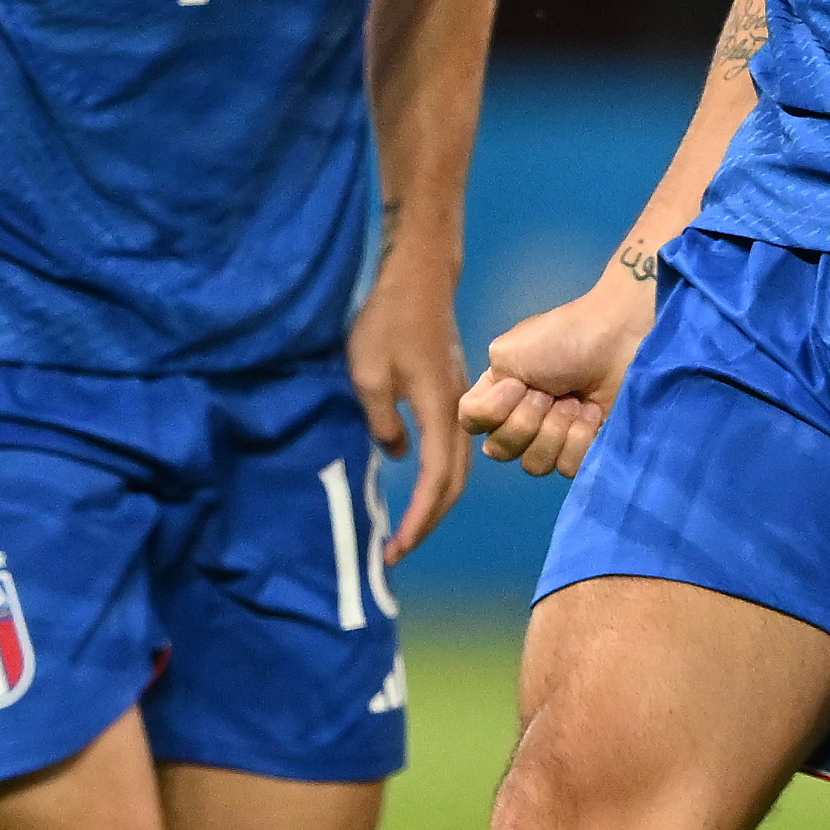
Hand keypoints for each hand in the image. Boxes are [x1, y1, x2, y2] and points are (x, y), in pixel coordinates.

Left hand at [348, 259, 472, 562]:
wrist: (419, 277)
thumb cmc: (389, 320)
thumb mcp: (368, 374)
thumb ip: (381, 421)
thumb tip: (397, 454)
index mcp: (442, 411)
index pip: (438, 481)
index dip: (419, 521)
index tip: (394, 550)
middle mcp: (461, 413)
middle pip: (455, 483)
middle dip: (429, 522)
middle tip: (397, 552)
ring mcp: (462, 404)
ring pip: (457, 467)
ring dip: (435, 503)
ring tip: (407, 528)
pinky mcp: (453, 395)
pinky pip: (452, 449)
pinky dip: (438, 477)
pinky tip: (417, 485)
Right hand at [460, 269, 656, 477]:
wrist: (618, 339)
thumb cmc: (563, 338)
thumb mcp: (507, 353)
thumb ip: (482, 395)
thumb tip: (493, 422)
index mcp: (498, 395)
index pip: (470, 425)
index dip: (491, 413)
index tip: (517, 385)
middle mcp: (521, 420)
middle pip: (500, 451)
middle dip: (527, 420)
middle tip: (550, 392)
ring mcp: (554, 438)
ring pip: (533, 465)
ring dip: (555, 430)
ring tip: (574, 402)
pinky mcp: (585, 450)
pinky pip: (567, 468)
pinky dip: (579, 438)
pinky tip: (591, 413)